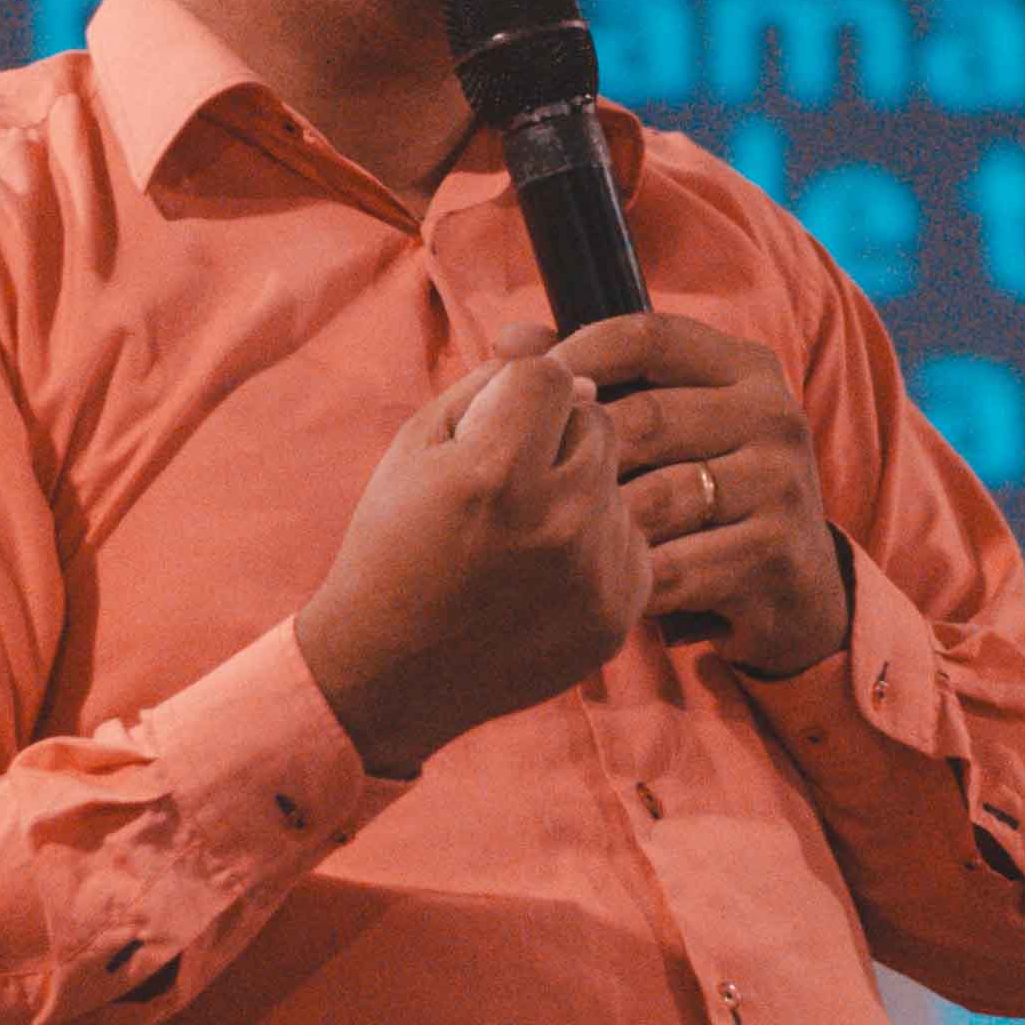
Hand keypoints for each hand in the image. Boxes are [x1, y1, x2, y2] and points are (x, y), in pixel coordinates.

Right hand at [296, 330, 652, 775]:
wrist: (390, 672)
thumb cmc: (394, 545)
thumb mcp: (418, 444)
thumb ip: (492, 382)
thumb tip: (563, 352)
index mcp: (496, 469)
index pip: (554, 374)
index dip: (521, 391)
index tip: (495, 426)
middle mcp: (558, 518)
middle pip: (599, 420)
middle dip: (558, 435)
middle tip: (509, 481)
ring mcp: (596, 571)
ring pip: (622, 478)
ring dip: (582, 488)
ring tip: (524, 531)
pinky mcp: (619, 613)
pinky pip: (634, 538)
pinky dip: (599, 543)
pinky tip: (546, 570)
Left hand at [548, 314, 849, 680]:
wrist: (793, 592)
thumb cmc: (705, 497)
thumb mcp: (666, 428)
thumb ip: (596, 379)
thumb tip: (512, 340)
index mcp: (746, 368)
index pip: (646, 336)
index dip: (574, 357)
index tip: (518, 395)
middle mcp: (775, 415)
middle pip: (646, 417)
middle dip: (576, 456)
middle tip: (521, 489)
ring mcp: (782, 484)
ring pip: (659, 497)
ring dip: (598, 525)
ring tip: (551, 542)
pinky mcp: (776, 554)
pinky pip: (675, 566)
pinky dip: (626, 580)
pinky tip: (592, 587)